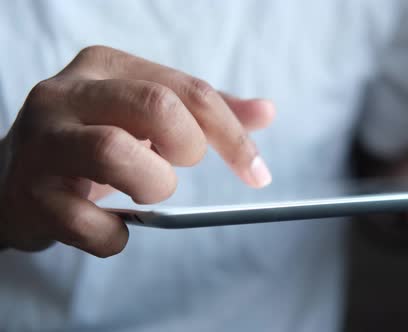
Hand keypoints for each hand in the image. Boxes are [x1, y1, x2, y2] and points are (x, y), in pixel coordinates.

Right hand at [0, 46, 274, 256]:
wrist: (11, 178)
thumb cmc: (89, 142)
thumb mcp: (144, 115)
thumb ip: (202, 112)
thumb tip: (265, 112)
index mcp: (105, 67)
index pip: (188, 91)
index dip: (232, 134)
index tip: (256, 171)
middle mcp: (68, 93)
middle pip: (157, 107)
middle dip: (188, 146)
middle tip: (176, 166)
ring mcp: (43, 141)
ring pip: (115, 152)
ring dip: (151, 185)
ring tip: (144, 192)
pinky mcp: (27, 193)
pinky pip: (88, 222)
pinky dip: (113, 236)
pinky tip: (113, 228)